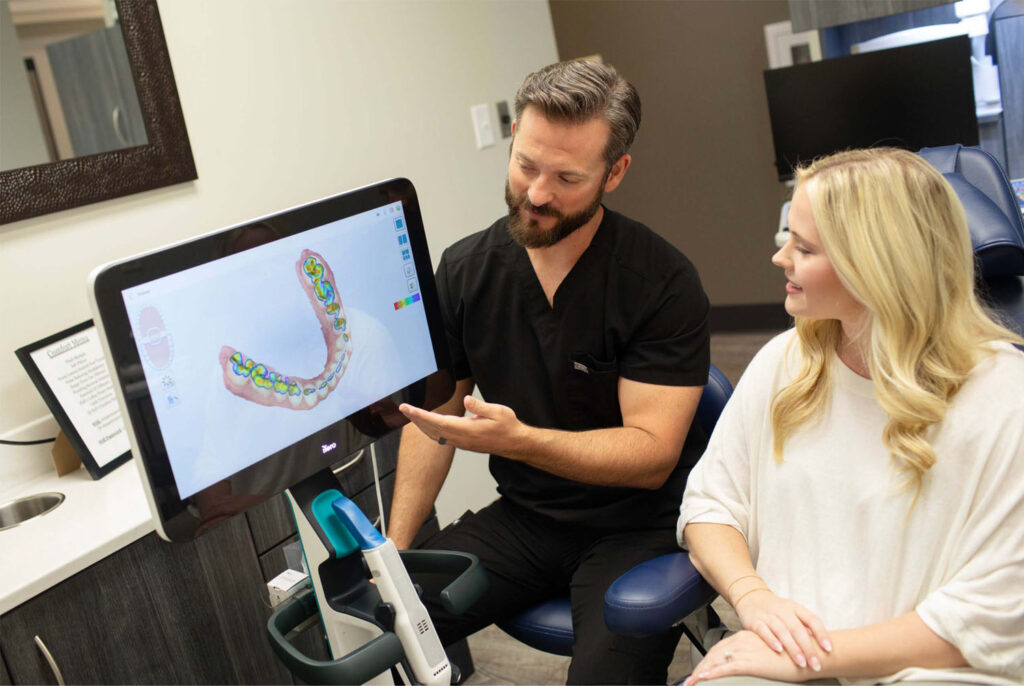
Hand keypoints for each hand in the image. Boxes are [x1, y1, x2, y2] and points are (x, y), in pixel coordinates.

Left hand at [399, 396, 525, 454]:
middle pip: (432, 429)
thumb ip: (480, 406)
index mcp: (466, 429)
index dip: (420, 415)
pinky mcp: (463, 444)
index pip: (437, 421)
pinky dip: (431, 431)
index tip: (408, 409)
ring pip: (435, 435)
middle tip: (403, 409)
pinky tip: (427, 426)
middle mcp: (461, 438)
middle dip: (416, 419)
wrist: (515, 443)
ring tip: (411, 416)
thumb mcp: (497, 411)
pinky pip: (441, 438)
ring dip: (422, 425)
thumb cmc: (507, 426)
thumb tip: (465, 400)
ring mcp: (461, 443)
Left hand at [683, 630, 807, 684]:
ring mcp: (745, 651)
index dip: (707, 661)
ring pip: (717, 661)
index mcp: (745, 637)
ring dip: (702, 673)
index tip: (699, 672)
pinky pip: (726, 668)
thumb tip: (746, 664)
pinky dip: (714, 673)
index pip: (720, 649)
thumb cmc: (791, 655)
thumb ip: (754, 654)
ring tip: (692, 683)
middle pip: (714, 654)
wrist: (807, 654)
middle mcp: (742, 641)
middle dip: (700, 668)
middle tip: (689, 681)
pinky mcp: (751, 662)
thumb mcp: (767, 652)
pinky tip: (704, 679)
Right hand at [734, 588, 831, 671]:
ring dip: (793, 648)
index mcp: (796, 608)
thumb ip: (805, 627)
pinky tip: (778, 650)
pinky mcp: (755, 621)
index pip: (812, 619)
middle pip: (797, 629)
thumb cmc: (777, 611)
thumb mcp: (793, 613)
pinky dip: (771, 640)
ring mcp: (768, 615)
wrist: (752, 598)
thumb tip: (821, 646)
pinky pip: (763, 631)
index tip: (828, 649)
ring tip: (801, 662)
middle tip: (815, 664)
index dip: (821, 634)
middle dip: (808, 648)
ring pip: (782, 631)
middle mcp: (783, 610)